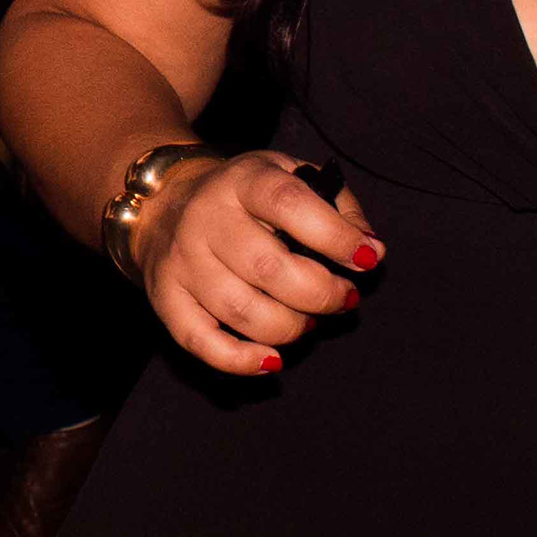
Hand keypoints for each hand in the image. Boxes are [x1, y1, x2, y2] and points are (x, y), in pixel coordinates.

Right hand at [114, 152, 378, 375]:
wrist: (165, 205)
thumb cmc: (246, 198)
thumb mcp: (289, 176)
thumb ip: (336, 204)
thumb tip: (370, 248)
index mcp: (243, 181)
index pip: (288, 203)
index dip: (334, 235)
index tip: (367, 258)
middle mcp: (207, 218)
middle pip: (268, 267)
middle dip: (321, 294)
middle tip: (344, 298)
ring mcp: (183, 261)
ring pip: (242, 311)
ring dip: (291, 327)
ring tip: (309, 320)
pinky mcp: (166, 298)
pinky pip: (200, 341)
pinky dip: (240, 361)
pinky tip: (272, 360)